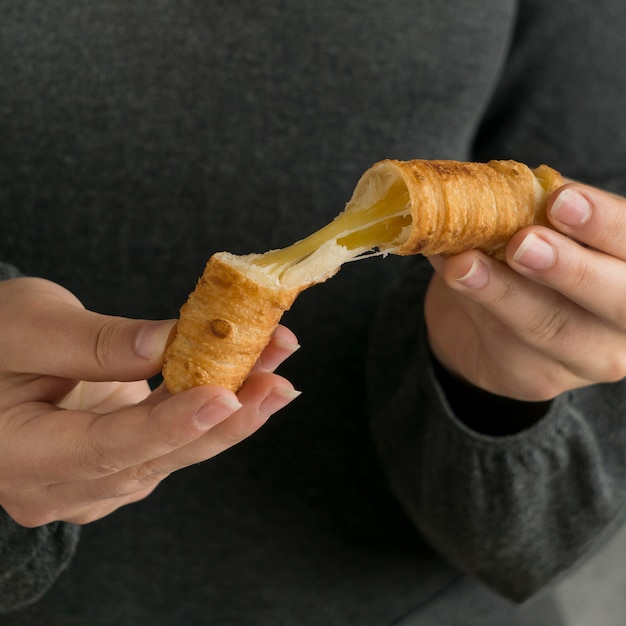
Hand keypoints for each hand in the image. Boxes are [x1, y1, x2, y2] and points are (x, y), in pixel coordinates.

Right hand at [0, 278, 299, 525]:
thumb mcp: (26, 324)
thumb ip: (94, 341)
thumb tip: (173, 342)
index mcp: (18, 453)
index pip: (103, 448)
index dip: (169, 425)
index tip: (225, 397)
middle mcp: (55, 484)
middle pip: (152, 459)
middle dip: (223, 419)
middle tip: (278, 383)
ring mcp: (88, 483)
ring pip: (171, 455)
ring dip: (230, 412)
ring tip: (275, 370)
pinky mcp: (115, 466)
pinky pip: (170, 445)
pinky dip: (210, 412)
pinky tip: (248, 382)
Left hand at [425, 182, 625, 400]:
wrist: (490, 320)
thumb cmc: (527, 261)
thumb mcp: (537, 227)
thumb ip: (530, 211)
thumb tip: (491, 189)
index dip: (606, 224)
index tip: (561, 200)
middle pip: (618, 300)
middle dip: (570, 268)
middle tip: (523, 242)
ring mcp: (589, 357)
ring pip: (553, 327)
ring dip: (506, 292)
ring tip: (466, 264)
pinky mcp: (540, 378)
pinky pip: (509, 343)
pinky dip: (477, 305)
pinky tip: (454, 277)